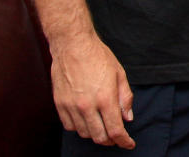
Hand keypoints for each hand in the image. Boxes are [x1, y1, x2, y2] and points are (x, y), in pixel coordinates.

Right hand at [50, 31, 135, 148]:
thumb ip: (125, 97)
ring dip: (96, 134)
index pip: (115, 130)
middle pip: (99, 137)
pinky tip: (87, 120)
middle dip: (111, 141)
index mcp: (105, 98)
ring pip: (84, 134)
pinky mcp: (60, 104)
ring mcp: (71, 106)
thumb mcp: (119, 73)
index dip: (124, 141)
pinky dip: (80, 128)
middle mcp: (87, 106)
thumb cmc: (98, 56)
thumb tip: (127, 117)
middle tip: (117, 137)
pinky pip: (70, 126)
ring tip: (103, 126)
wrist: (73, 45)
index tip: (128, 144)